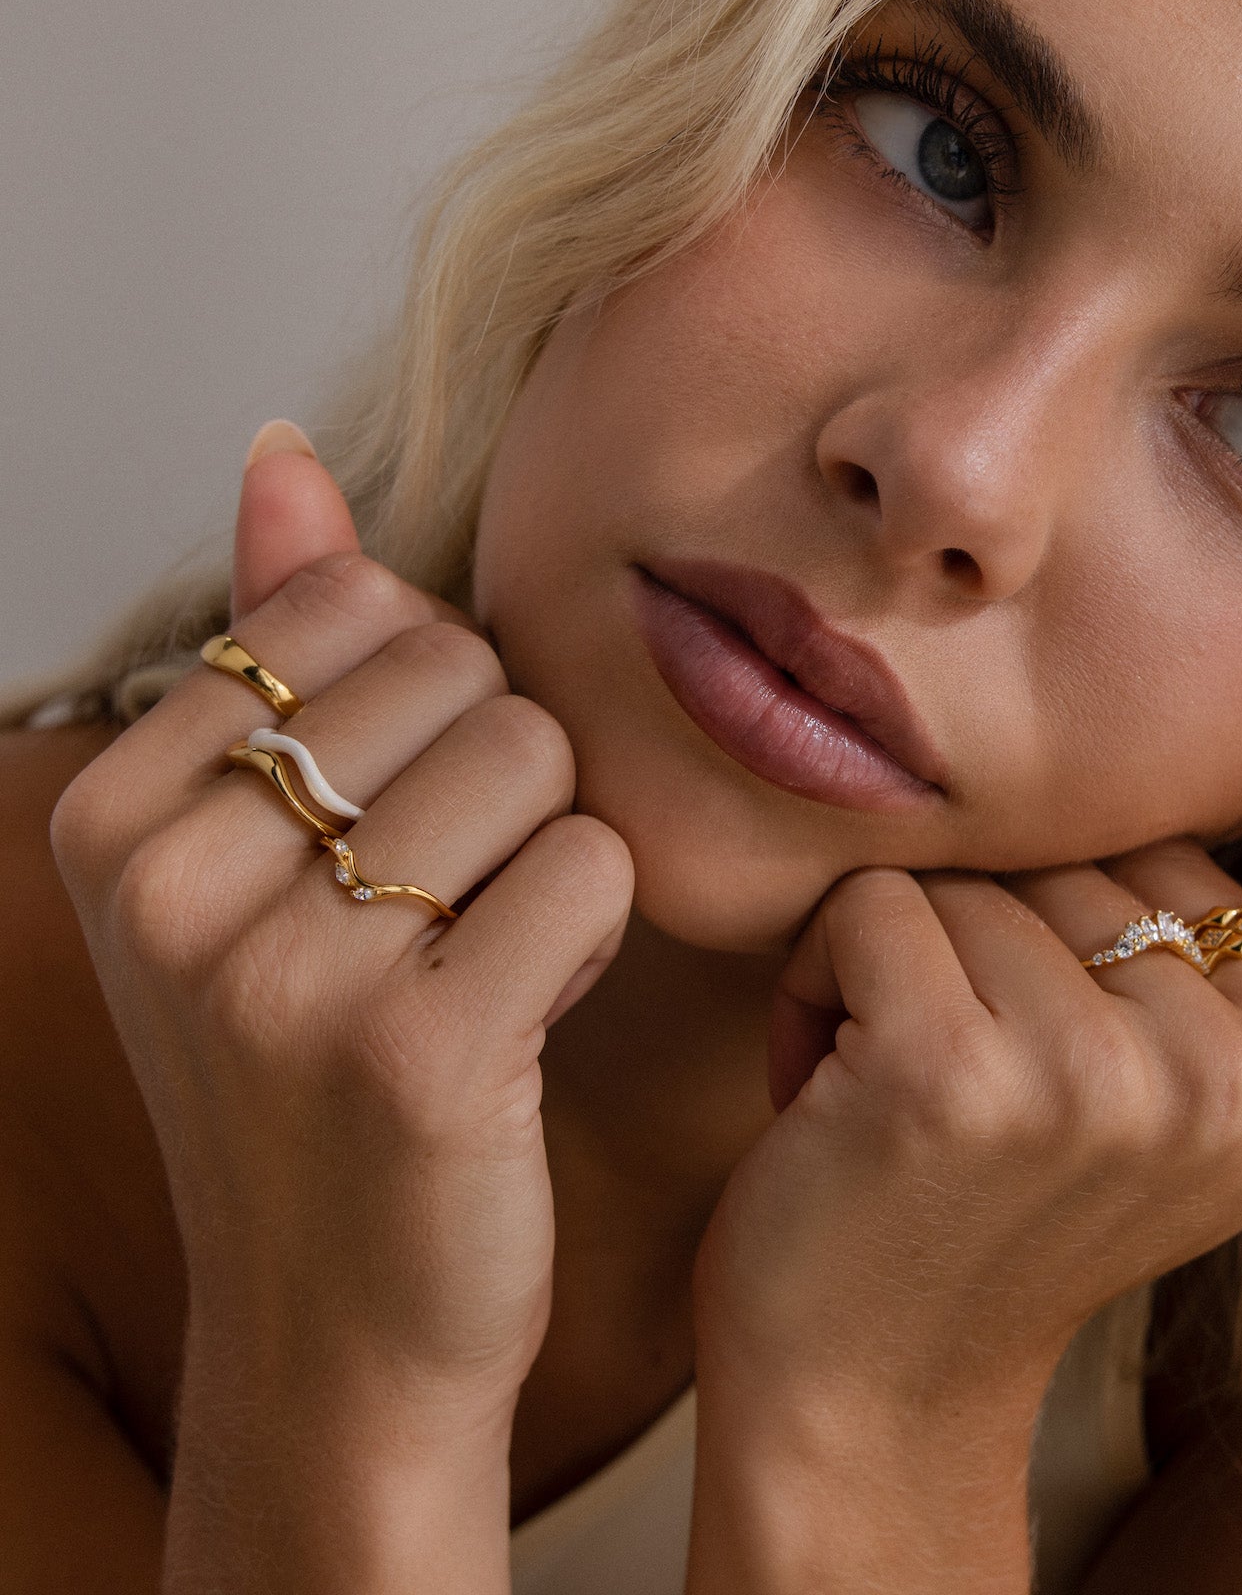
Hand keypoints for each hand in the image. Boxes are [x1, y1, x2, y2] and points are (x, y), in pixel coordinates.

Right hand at [50, 425, 633, 1591]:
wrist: (341, 1323)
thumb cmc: (318, 1063)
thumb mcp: (254, 855)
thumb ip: (274, 646)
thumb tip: (283, 452)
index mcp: (114, 817)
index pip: (357, 607)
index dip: (425, 703)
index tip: (377, 832)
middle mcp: (168, 888)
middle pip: (463, 673)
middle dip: (496, 780)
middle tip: (436, 915)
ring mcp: (283, 976)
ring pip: (538, 758)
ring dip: (548, 856)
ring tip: (476, 963)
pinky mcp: (417, 1054)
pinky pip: (593, 867)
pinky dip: (591, 932)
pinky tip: (521, 1018)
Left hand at [687, 743, 1241, 1591]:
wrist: (872, 1392)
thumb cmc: (1022, 1210)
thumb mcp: (1198, 1088)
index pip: (1176, 861)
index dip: (1080, 947)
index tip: (1058, 1074)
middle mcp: (1220, 1080)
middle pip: (1070, 859)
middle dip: (992, 949)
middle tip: (975, 1090)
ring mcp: (1090, 1078)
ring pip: (965, 878)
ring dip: (901, 968)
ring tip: (904, 1094)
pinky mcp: (950, 1071)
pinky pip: (870, 903)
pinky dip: (817, 979)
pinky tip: (830, 1090)